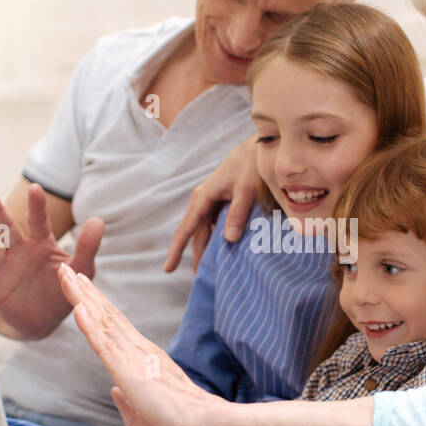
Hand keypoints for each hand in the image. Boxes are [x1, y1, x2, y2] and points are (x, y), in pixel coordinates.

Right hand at [0, 185, 104, 339]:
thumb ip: (88, 247)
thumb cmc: (63, 290)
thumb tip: (99, 220)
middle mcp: (20, 251)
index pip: (38, 222)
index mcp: (41, 244)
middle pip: (6, 228)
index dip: (37, 206)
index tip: (36, 189)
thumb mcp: (81, 270)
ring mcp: (5, 268)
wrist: (44, 321)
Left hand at [58, 263, 217, 425]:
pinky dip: (89, 324)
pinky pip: (104, 343)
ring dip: (81, 297)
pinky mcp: (128, 370)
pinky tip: (77, 307)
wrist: (202, 421)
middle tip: (66, 268)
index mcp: (143, 355)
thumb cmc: (180, 418)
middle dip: (84, 290)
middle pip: (106, 314)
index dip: (96, 302)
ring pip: (101, 321)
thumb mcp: (148, 403)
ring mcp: (133, 356)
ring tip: (65, 275)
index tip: (81, 284)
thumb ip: (130, 394)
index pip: (114, 323)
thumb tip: (114, 391)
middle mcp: (138, 348)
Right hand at [164, 135, 258, 272]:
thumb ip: (238, 214)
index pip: (186, 229)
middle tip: (202, 279)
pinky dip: (219, 237)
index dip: (176, 251)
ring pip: (206, 230)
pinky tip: (227, 249)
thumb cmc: (251, 165)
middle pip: (196, 234)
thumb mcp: (247, 190)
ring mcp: (212, 200)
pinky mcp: (223, 201)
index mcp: (203, 197)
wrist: (258, 146)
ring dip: (209, 248)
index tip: (168, 269)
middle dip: (197, 256)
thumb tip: (228, 239)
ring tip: (215, 269)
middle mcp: (204, 200)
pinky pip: (216, 224)